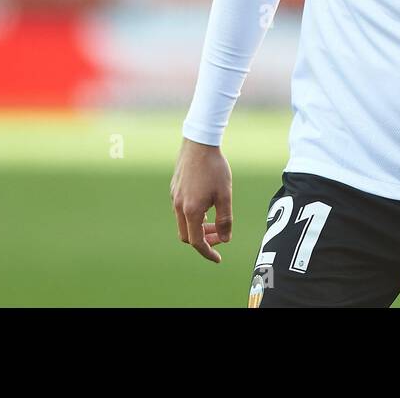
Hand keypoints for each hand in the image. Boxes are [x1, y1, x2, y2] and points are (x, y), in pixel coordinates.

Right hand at [170, 138, 233, 262]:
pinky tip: (207, 205)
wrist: (199, 142)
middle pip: (187, 235)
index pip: (197, 241)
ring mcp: (174, 197)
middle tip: (220, 236)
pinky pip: (181, 209)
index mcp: (191, 211)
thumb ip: (225, 219)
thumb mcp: (225, 195)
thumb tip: (225, 239)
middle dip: (204, 240)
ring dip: (199, 227)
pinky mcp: (174, 188)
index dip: (208, 252)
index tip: (218, 258)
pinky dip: (194, 215)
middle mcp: (178, 206)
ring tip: (216, 221)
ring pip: (184, 222)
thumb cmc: (214, 168)